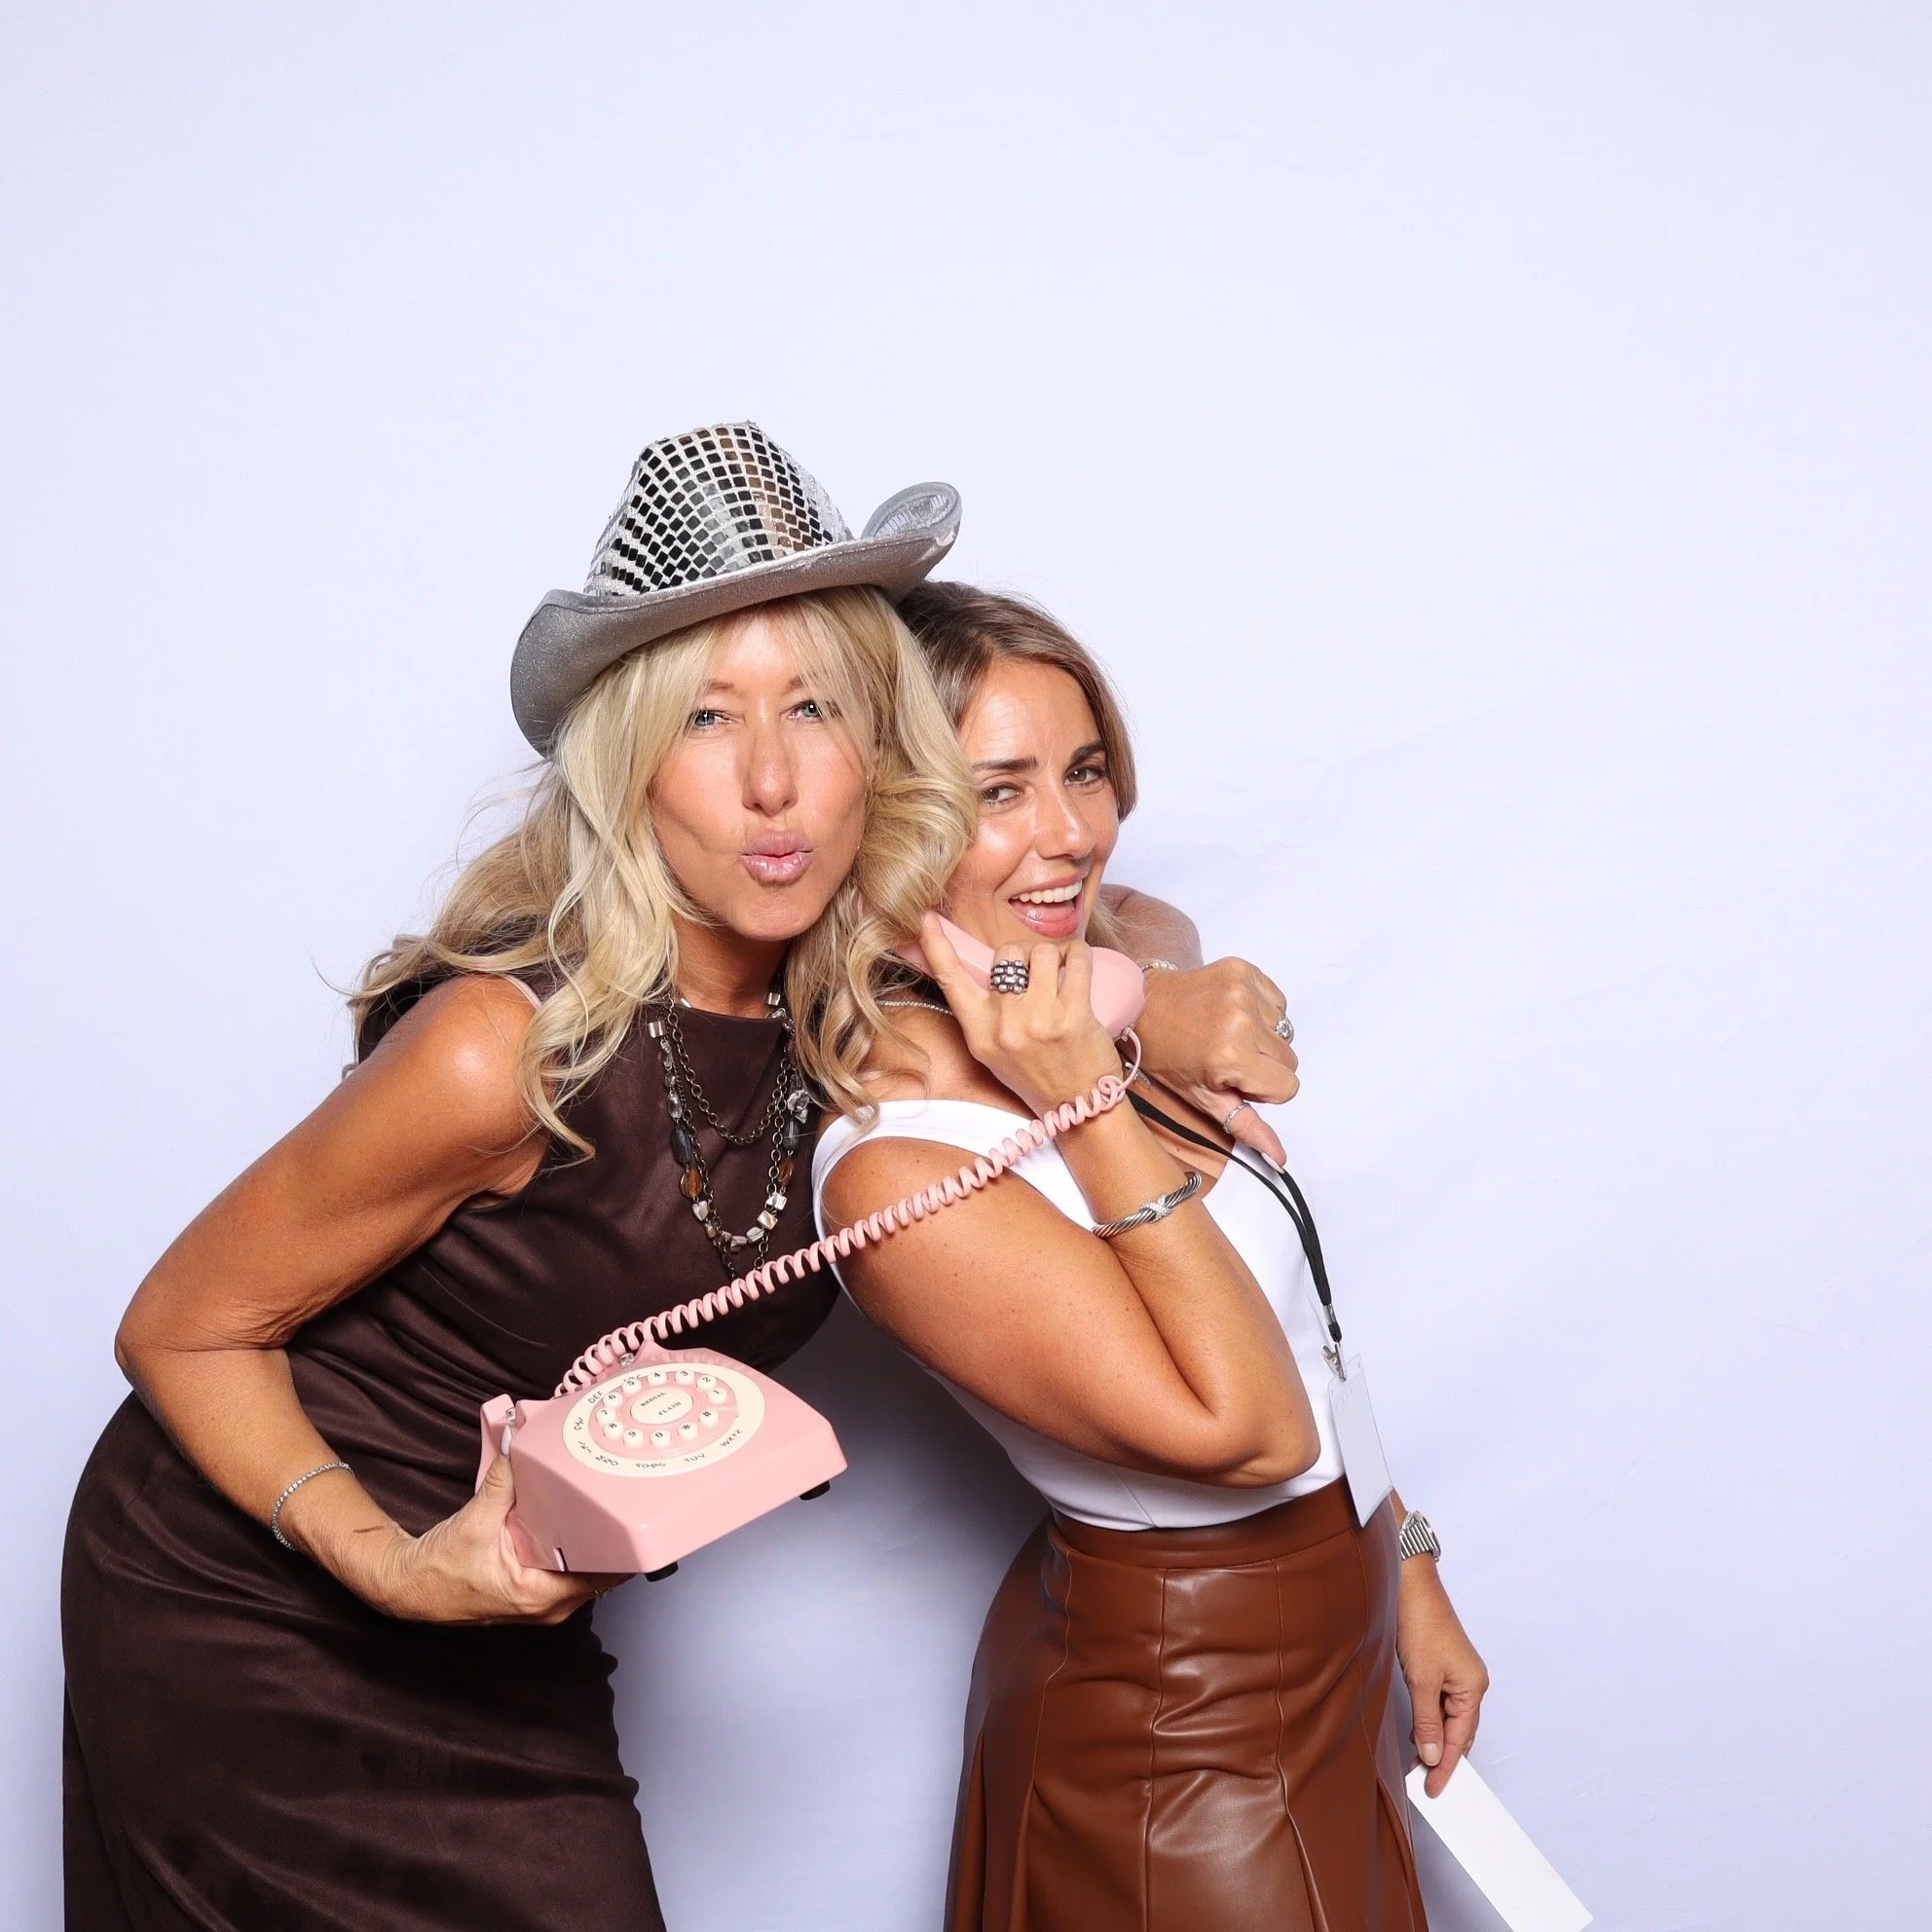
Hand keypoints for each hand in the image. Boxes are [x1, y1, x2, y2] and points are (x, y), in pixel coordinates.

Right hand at [365, 1456, 625, 1625]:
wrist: (409, 1587)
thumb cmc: (439, 1568)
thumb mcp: (475, 1519)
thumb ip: (503, 1479)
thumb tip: (519, 1441)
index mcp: (542, 1596)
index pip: (605, 1573)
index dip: (624, 1542)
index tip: (637, 1513)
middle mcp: (551, 1607)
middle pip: (602, 1570)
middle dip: (614, 1535)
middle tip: (626, 1497)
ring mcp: (545, 1603)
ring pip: (588, 1570)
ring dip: (595, 1541)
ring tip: (606, 1504)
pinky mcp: (537, 1593)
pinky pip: (570, 1569)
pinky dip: (576, 1547)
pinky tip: (577, 1520)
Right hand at [919, 915, 1122, 1117]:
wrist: (1078, 1106)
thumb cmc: (1037, 1073)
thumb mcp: (994, 1049)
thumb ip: (984, 1013)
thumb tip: (983, 969)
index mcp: (978, 1033)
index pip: (950, 980)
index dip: (936, 945)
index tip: (925, 918)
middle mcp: (1003, 1026)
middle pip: (1006, 954)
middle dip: (1024, 954)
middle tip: (1037, 974)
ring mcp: (1037, 1021)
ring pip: (1041, 952)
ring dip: (1054, 955)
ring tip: (1061, 974)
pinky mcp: (1072, 1016)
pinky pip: (1074, 960)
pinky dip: (1078, 955)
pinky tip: (1079, 966)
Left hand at [1135, 959, 1298, 1163]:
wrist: (1141, 1007)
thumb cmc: (1167, 1056)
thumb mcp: (1202, 1098)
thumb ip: (1245, 1125)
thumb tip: (1280, 1158)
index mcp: (1231, 1056)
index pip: (1287, 1086)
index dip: (1263, 1088)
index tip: (1233, 1078)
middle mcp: (1241, 1020)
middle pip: (1289, 1059)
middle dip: (1264, 1065)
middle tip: (1227, 1057)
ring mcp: (1243, 990)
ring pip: (1285, 1030)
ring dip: (1263, 1036)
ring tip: (1226, 1033)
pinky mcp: (1243, 969)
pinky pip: (1278, 1002)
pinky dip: (1262, 1010)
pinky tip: (1232, 1013)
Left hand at [1397, 1557, 1489, 1796]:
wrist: (1410, 1584)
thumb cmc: (1420, 1623)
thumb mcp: (1421, 1679)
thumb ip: (1427, 1721)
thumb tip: (1433, 1756)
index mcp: (1473, 1687)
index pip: (1461, 1740)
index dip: (1447, 1767)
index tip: (1434, 1790)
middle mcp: (1471, 1682)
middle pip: (1460, 1733)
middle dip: (1444, 1758)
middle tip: (1425, 1783)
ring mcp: (1458, 1674)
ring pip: (1450, 1719)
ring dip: (1435, 1740)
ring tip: (1418, 1764)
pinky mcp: (1443, 1666)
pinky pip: (1441, 1704)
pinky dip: (1431, 1721)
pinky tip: (1418, 1731)